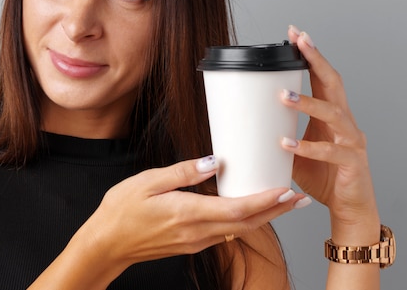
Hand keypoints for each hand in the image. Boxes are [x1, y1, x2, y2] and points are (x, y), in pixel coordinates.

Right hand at [77, 156, 306, 268]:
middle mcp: (197, 232)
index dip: (265, 200)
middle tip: (299, 199)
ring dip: (263, 217)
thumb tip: (214, 162)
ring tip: (282, 203)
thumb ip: (182, 173)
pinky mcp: (191, 243)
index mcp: (187, 213)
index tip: (286, 190)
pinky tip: (247, 211)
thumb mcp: (147, 182)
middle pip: (246, 223)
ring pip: (238, 230)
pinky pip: (225, 232)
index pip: (237, 209)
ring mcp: (195, 241)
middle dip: (276, 211)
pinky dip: (244, 221)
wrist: (106, 244)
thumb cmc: (121, 211)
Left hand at [281, 26, 378, 228]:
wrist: (348, 207)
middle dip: (316, 60)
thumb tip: (241, 125)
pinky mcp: (352, 163)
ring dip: (307, 102)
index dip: (311, 55)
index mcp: (331, 115)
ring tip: (282, 96)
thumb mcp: (294, 150)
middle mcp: (345, 123)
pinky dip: (307, 148)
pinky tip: (286, 144)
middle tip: (299, 42)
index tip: (294, 34)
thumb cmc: (323, 175)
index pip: (323, 78)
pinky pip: (330, 152)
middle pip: (334, 83)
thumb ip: (276, 134)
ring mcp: (351, 142)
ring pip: (333, 114)